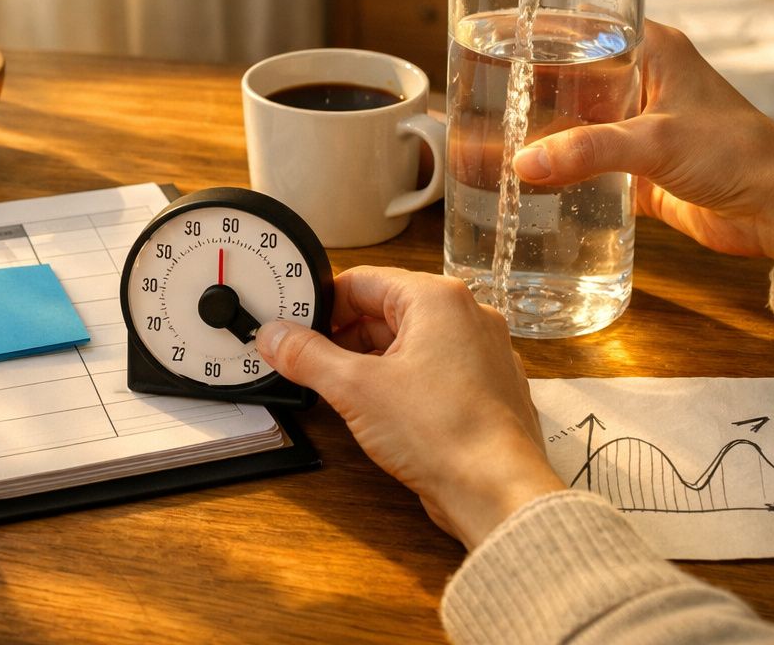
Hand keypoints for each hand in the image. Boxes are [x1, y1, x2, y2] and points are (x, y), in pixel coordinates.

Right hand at [256, 267, 564, 548]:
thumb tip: (275, 337)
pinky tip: (384, 411)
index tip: (298, 330)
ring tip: (345, 392)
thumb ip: (307, 356)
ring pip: (410, 342)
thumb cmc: (444, 433)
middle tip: (313, 364)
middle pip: (387, 310)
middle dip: (345, 337)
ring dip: (372, 362)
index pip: (363, 281)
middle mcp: (468, 316)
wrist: (498, 492)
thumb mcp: (355, 388)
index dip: (323, 306)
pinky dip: (403, 382)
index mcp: (438, 299)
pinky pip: (434, 369)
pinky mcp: (486, 387)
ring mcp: (482, 352)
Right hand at [513, 21, 773, 257]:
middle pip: (566, 72)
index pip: (580, 24)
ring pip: (570, 117)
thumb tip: (525, 164)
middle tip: (475, 85)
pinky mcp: (633, 164)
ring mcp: (633, 123)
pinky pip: (581, 158)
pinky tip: (521, 172)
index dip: (535, 27)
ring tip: (487, 131)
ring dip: (535, 127)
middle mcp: (638, 80)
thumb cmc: (737, 153)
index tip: (490, 33)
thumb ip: (588, 151)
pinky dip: (554, 164)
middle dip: (523, 81)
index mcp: (650, 50)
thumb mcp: (657, 142)